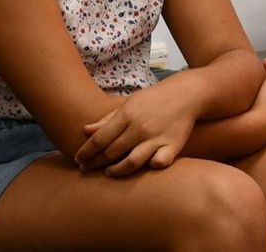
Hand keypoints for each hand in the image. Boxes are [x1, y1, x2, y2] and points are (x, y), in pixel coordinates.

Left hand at [76, 75, 204, 176]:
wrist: (187, 93)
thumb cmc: (154, 99)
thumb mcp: (129, 103)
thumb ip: (107, 119)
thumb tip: (85, 130)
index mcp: (127, 115)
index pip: (100, 139)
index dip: (86, 152)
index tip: (78, 160)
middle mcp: (140, 127)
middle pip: (111, 152)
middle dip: (95, 163)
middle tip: (85, 169)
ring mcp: (157, 137)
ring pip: (131, 162)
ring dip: (116, 171)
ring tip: (109, 173)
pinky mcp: (173, 145)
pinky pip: (160, 162)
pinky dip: (151, 166)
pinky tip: (144, 169)